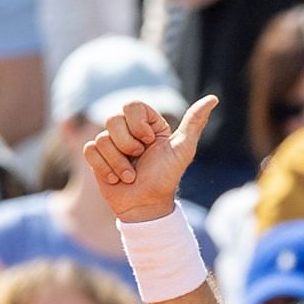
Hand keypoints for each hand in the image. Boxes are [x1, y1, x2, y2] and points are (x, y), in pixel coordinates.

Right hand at [84, 94, 215, 223]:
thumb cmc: (166, 177)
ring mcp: (110, 143)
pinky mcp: (96, 157)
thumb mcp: (183, 149)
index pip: (131, 105)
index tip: (150, 142)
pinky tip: (116, 178)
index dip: (138, 125)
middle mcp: (127, 130)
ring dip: (118, 162)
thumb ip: (195, 122)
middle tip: (139, 158)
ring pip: (101, 138)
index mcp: (147, 123)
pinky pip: (90, 150)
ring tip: (131, 175)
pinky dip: (105, 168)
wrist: (146, 205)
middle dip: (127, 145)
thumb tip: (213, 98)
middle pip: (112, 119)